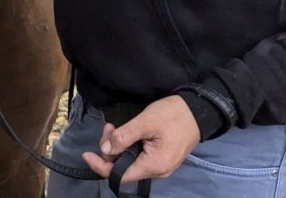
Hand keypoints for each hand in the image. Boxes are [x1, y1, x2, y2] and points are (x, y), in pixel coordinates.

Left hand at [81, 95, 199, 185]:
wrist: (199, 111)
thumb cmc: (173, 115)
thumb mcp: (145, 122)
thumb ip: (124, 137)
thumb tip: (105, 150)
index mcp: (154, 166)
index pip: (121, 175)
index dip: (101, 166)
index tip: (86, 154)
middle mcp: (157, 170)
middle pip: (123, 167)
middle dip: (110, 149)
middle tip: (108, 128)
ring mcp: (160, 164)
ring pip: (130, 160)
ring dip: (118, 145)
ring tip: (113, 126)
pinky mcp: (160, 156)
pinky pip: (138, 155)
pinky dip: (128, 144)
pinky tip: (124, 131)